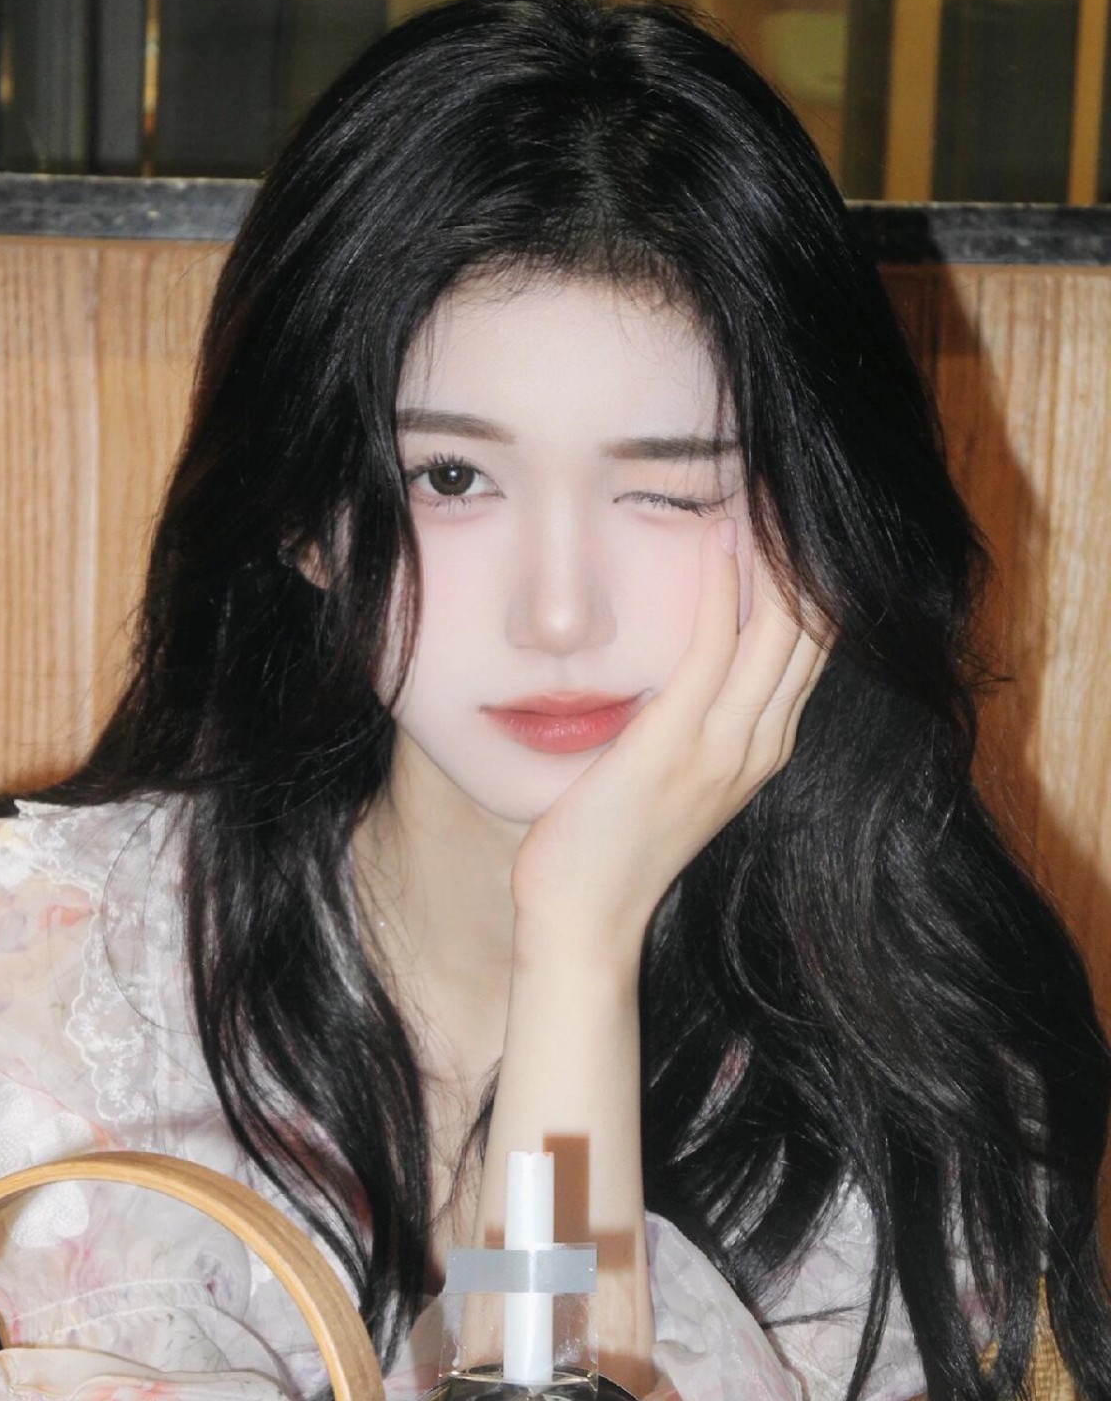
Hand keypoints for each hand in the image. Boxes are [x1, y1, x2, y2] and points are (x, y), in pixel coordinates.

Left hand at [511, 520, 828, 962]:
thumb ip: (692, 724)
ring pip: (779, 631)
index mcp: (763, 749)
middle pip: (814, 631)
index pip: (812, 648)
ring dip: (773, 553)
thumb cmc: (613, 847)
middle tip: (788, 480)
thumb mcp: (672, 778)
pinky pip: (713, 648)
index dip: (814, 578)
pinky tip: (716, 537)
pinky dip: (722, 587)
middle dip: (807, 552)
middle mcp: (759, 744)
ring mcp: (724, 746)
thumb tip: (681, 667)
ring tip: (761, 486)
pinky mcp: (675, 743)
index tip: (794, 515)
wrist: (585, 920)